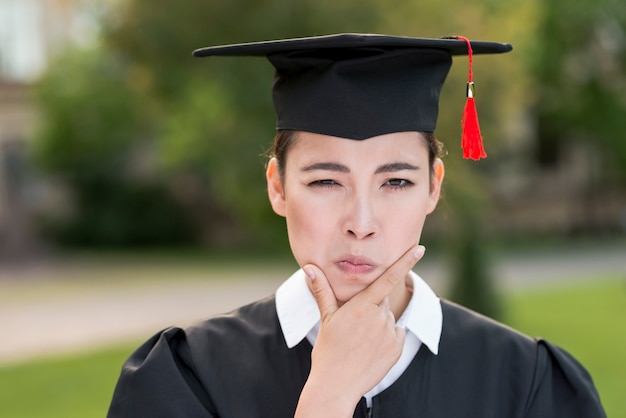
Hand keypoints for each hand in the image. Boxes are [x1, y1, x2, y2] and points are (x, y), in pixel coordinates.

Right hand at [294, 245, 425, 416]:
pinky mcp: (397, 348)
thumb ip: (322, 290)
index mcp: (361, 306)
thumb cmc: (328, 350)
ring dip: (378, 323)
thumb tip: (309, 267)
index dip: (405, 262)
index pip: (388, 278)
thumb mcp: (326, 318)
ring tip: (360, 341)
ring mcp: (390, 333)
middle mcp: (379, 317)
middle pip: (382, 300)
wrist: (336, 386)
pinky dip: (387, 338)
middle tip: (354, 325)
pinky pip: (396, 334)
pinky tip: (371, 350)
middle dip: (372, 306)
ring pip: (388, 317)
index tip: (420, 249)